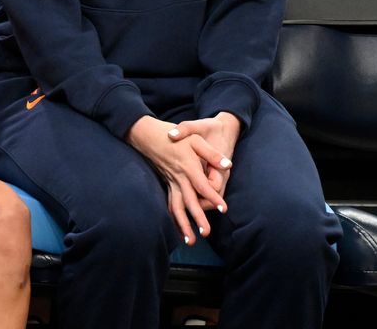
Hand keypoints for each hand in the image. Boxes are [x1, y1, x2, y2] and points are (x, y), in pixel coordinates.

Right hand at [127, 116, 230, 245]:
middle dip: (197, 218)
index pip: (203, 185)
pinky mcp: (167, 184)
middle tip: (206, 234)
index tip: (224, 209)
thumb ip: (212, 154)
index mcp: (188, 166)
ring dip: (183, 225)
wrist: (148, 135)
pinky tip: (178, 230)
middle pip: (189, 201)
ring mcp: (171, 182)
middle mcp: (179, 177)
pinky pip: (170, 204)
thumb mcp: (195, 138)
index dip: (213, 197)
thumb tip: (228, 165)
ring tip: (190, 241)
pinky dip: (174, 219)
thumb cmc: (175, 135)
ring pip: (176, 207)